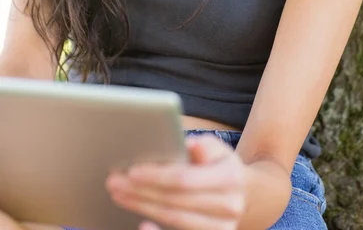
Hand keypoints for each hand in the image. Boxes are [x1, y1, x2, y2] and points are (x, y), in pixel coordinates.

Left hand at [105, 134, 246, 229]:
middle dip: (141, 192)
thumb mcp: (217, 148)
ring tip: (120, 195)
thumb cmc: (219, 164)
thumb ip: (204, 146)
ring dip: (142, 207)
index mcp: (230, 177)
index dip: (157, 176)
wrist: (242, 193)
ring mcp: (222, 228)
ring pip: (173, 220)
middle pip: (175, 201)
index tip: (132, 171)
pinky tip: (141, 224)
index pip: (185, 179)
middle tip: (115, 182)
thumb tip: (191, 145)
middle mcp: (230, 206)